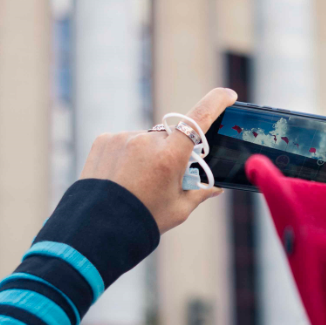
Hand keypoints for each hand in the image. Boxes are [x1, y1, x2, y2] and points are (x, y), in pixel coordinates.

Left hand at [80, 88, 236, 233]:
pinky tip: (120, 176)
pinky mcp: (105, 139)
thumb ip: (200, 192)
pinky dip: (127, 155)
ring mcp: (123, 138)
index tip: (228, 95)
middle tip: (164, 178)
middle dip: (173, 152)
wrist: (97, 229)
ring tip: (136, 182)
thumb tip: (215, 187)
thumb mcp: (178, 209)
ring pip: (147, 140)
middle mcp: (147, 141)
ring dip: (147, 154)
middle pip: (171, 137)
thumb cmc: (143, 220)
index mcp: (170, 157)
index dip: (216, 102)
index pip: (199, 119)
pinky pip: (125, 141)